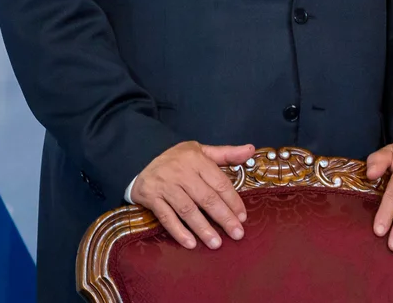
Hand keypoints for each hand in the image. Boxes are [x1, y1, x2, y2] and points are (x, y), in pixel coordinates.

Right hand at [130, 140, 255, 249]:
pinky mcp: (151, 198)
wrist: (141, 159)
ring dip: (203, 228)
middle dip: (224, 218)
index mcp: (197, 159)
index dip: (232, 201)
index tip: (243, 217)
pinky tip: (191, 243)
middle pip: (206, 198)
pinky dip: (178, 231)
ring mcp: (165, 186)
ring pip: (188, 210)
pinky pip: (166, 217)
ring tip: (216, 243)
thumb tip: (251, 150)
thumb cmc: (178, 159)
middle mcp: (181, 172)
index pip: (219, 183)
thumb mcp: (202, 151)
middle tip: (237, 234)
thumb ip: (227, 153)